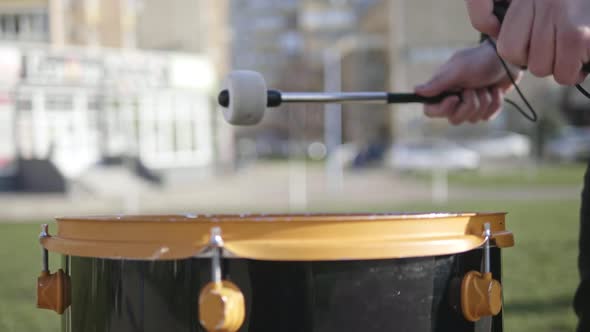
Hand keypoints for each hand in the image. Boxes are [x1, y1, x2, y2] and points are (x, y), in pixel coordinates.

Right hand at [415, 41, 521, 124]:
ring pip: (472, 119)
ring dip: (483, 101)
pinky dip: (494, 103)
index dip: (442, 109)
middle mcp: (453, 99)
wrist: (506, 57)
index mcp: (442, 89)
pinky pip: (487, 117)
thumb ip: (437, 83)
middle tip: (474, 88)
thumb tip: (416, 90)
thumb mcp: (458, 70)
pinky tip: (495, 90)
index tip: (455, 98)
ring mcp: (469, 105)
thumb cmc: (479, 60)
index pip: (430, 111)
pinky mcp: (485, 108)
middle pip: (454, 119)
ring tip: (486, 86)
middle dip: (469, 104)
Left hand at [465, 0, 589, 84]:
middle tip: (568, 46)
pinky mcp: (580, 35)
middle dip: (549, 61)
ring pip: (547, 70)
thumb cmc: (581, 7)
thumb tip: (518, 57)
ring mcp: (562, 19)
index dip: (525, 55)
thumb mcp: (550, 6)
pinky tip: (589, 51)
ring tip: (580, 48)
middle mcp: (542, 4)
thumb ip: (530, 27)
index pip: (508, 48)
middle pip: (528, 62)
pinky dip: (581, 69)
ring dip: (566, 67)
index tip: (543, 45)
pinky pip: (569, 72)